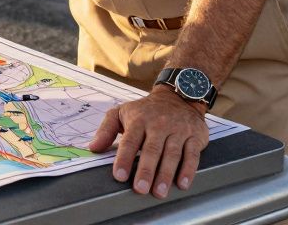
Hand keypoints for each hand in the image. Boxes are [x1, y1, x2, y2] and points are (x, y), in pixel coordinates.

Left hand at [87, 86, 209, 198]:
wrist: (178, 97)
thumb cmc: (145, 111)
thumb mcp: (121, 112)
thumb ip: (106, 130)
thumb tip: (93, 148)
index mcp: (139, 120)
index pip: (130, 141)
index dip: (124, 159)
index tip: (119, 176)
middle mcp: (159, 125)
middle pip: (152, 150)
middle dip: (146, 170)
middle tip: (140, 189)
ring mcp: (178, 130)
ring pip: (172, 154)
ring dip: (166, 174)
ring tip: (159, 192)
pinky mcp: (194, 136)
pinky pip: (192, 154)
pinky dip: (188, 169)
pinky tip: (182, 183)